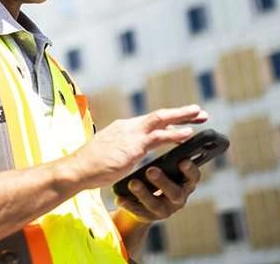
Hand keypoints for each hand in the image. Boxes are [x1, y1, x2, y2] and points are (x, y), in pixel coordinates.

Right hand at [71, 104, 207, 188]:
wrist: (79, 169)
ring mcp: (131, 134)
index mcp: (123, 129)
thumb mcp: (110, 153)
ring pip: (162, 120)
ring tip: (201, 116)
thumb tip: (130, 153)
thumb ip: (123, 149)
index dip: (168, 120)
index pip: (149, 121)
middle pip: (159, 116)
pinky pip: (160, 137)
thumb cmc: (91, 165)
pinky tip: (188, 134)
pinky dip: (175, 134)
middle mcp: (128, 127)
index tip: (181, 119)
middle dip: (180, 113)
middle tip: (199, 111)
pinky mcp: (134, 145)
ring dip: (183, 117)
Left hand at [115, 159, 200, 221]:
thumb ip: (169, 155)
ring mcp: (164, 210)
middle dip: (163, 182)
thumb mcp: (166, 167)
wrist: (144, 202)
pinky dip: (129, 204)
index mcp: (185, 183)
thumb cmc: (158, 178)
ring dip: (144, 193)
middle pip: (175, 193)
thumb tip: (168, 128)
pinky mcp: (148, 216)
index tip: (183, 161)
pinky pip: (138, 212)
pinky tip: (120, 198)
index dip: (190, 170)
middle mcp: (178, 198)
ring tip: (133, 183)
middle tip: (151, 170)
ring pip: (155, 204)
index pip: (193, 177)